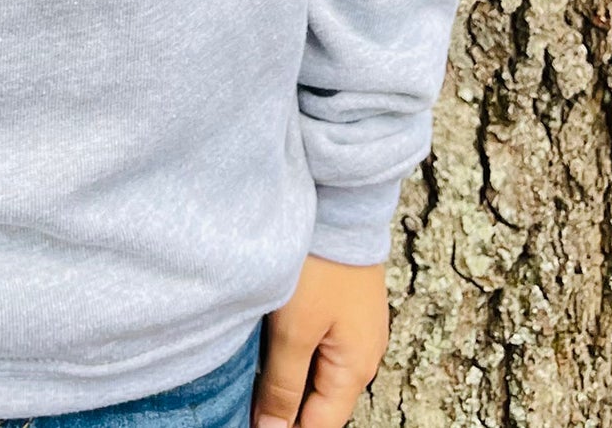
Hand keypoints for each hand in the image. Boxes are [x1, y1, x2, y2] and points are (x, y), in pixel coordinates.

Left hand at [251, 255, 388, 427]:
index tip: (251, 420)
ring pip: (320, 371)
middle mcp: (364, 354)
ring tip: (255, 370)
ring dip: (291, 377)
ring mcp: (357, 329)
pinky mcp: (346, 305)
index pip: (320, 425)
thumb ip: (283, 386)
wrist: (340, 205)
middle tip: (247, 396)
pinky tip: (273, 339)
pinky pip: (322, 343)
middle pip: (321, 401)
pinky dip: (298, 350)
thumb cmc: (319, 267)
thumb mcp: (293, 332)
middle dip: (287, 406)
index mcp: (355, 370)